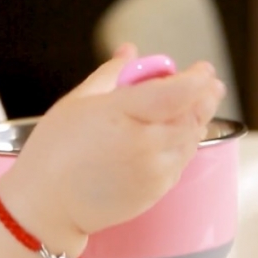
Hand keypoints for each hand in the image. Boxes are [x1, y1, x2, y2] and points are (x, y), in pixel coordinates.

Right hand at [0, 44, 225, 244]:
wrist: (47, 205)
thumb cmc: (53, 152)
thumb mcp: (78, 102)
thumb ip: (111, 74)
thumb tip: (128, 53)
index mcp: (123, 114)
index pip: (178, 91)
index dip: (198, 78)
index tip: (203, 70)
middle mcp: (145, 143)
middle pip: (193, 115)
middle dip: (206, 97)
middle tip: (210, 85)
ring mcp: (153, 170)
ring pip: (191, 140)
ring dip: (198, 121)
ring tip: (195, 108)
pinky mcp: (156, 192)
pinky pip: (181, 163)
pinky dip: (184, 146)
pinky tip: (176, 137)